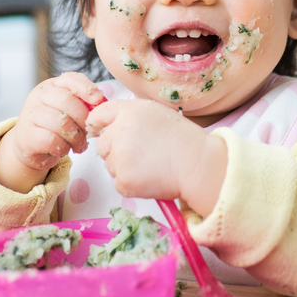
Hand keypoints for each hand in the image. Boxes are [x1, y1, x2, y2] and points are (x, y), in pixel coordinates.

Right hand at [0, 72, 103, 192]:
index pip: (70, 79)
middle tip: (90, 132)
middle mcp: (38, 96)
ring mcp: (30, 114)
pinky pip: (52, 140)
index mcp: (51, 85)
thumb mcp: (69, 109)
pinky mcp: (27, 135)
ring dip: (77, 137)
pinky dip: (64, 147)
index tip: (98, 99)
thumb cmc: (55, 125)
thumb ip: (83, 102)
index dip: (86, 88)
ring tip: (80, 144)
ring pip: (61, 123)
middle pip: (67, 102)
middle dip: (84, 119)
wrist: (30, 144)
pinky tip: (65, 149)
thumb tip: (102, 101)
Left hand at [88, 100, 226, 215]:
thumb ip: (130, 116)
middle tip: (143, 153)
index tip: (102, 131)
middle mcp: (119, 132)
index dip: (99, 125)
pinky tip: (151, 177)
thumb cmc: (182, 139)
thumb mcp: (156, 114)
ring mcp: (119, 158)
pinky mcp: (123, 180)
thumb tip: (104, 127)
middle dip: (116, 150)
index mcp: (129, 112)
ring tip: (151, 164)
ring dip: (125, 168)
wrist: (198, 164)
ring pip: (111, 165)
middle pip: (103, 145)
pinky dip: (132, 184)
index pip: (98, 116)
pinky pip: (119, 183)